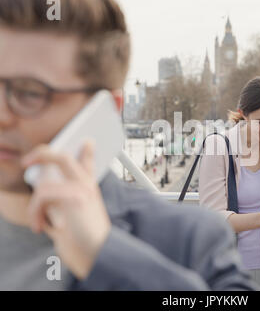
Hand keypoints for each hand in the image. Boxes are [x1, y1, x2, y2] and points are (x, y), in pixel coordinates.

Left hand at [21, 141, 110, 279]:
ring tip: (38, 222)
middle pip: (64, 158)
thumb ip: (61, 203)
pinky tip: (40, 226)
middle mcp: (86, 186)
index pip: (88, 164)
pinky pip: (43, 195)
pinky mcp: (75, 196)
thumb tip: (42, 189)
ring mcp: (82, 188)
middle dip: (43, 153)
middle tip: (28, 160)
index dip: (87, 151)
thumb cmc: (84, 239)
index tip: (87, 142)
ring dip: (34, 206)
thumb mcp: (73, 218)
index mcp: (87, 190)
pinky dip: (35, 212)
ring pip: (45, 183)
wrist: (97, 253)